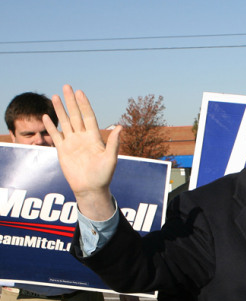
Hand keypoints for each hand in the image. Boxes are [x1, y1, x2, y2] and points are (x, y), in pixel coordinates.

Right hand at [43, 85, 119, 220]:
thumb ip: (113, 142)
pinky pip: (56, 136)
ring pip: (64, 123)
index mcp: (94, 138)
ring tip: (55, 96)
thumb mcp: (110, 158)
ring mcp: (72, 143)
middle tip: (67, 86)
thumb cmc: (103, 175)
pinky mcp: (63, 150)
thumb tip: (120, 127)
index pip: (88, 117)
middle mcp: (82, 138)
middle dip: (71, 102)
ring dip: (60, 110)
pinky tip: (46, 116)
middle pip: (75, 116)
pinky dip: (50, 127)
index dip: (84, 105)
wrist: (91, 188)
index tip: (80, 92)